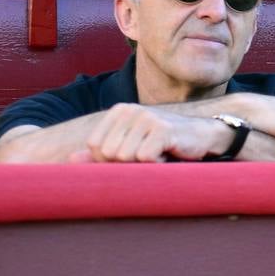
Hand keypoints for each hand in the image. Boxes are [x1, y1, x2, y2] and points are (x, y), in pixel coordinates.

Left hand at [76, 104, 229, 161]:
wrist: (203, 137)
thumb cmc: (165, 144)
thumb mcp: (131, 147)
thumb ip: (101, 154)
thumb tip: (71, 160)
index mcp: (119, 111)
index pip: (94, 146)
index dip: (109, 161)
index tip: (132, 156)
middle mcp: (130, 110)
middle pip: (108, 154)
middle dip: (127, 164)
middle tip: (149, 155)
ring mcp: (146, 118)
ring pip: (125, 157)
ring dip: (144, 164)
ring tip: (159, 153)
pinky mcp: (162, 129)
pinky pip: (145, 158)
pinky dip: (157, 164)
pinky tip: (169, 154)